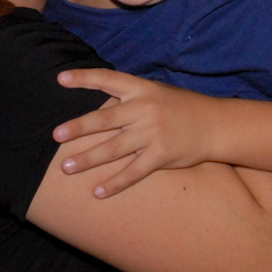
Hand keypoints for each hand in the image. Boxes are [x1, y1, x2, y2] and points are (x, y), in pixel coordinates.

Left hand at [55, 68, 216, 197]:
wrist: (215, 124)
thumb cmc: (179, 107)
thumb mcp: (155, 93)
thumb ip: (128, 99)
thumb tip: (96, 109)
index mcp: (141, 89)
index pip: (108, 79)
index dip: (84, 78)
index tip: (61, 79)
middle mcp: (145, 109)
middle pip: (105, 119)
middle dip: (78, 128)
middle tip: (56, 136)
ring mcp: (153, 133)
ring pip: (113, 149)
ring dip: (88, 159)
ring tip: (66, 168)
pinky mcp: (161, 156)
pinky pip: (133, 172)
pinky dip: (114, 184)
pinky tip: (97, 192)